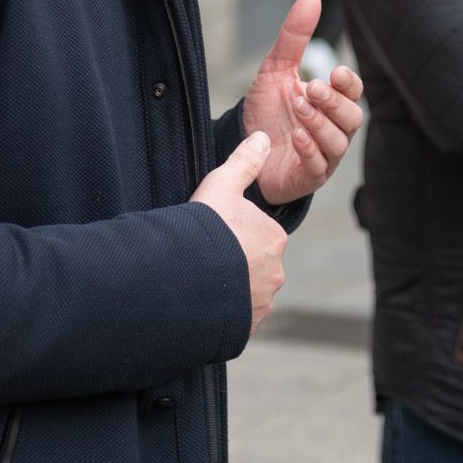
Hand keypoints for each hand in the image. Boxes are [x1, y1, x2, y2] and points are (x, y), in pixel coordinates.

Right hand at [192, 131, 287, 333]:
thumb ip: (244, 161)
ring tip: (199, 278)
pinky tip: (201, 299)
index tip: (210, 231)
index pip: (257, 231)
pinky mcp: (246, 325)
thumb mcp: (222, 185)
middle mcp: (276, 272)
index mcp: (274, 237)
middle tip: (203, 254)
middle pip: (253, 261)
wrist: (186, 277)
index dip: (231, 229)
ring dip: (229, 286)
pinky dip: (223, 309)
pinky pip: (236, 314)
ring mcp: (262, 301)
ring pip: (246, 289)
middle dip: (232, 260)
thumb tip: (263, 136)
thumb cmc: (205, 227)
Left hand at [242, 0, 366, 205]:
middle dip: (334, 102)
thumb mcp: (276, 69)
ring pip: (338, 142)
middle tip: (311, 89)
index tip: (334, 72)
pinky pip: (318, 166)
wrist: (242, 146)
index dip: (349, 83)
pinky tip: (296, 136)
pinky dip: (309, 150)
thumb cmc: (268, 110)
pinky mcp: (308, 176)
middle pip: (352, 117)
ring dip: (320, 124)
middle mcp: (334, 128)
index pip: (354, 91)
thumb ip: (294, 36)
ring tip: (298, 108)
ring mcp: (323, 155)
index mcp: (331, 102)